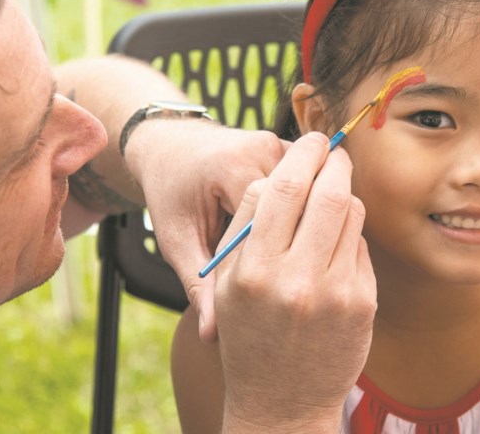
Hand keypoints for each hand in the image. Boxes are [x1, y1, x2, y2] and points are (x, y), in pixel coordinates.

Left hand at [125, 120, 287, 341]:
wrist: (170, 145)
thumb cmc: (171, 193)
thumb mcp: (178, 240)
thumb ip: (199, 283)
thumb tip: (211, 335)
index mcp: (231, 169)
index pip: (279, 216)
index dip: (282, 255)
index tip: (275, 288)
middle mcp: (261, 148)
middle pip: (303, 202)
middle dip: (299, 238)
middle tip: (290, 275)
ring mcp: (277, 143)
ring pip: (309, 190)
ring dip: (303, 222)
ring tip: (290, 253)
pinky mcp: (285, 146)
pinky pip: (306, 180)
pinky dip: (301, 206)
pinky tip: (291, 232)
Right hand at [214, 133, 376, 432]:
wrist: (281, 402)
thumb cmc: (247, 333)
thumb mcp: (225, 280)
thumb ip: (245, 223)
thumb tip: (279, 175)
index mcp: (254, 268)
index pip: (286, 186)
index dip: (303, 153)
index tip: (310, 140)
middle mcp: (296, 279)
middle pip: (328, 192)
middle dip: (334, 161)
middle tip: (333, 151)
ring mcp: (335, 293)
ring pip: (351, 214)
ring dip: (344, 193)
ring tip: (331, 195)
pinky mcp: (363, 304)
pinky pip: (361, 246)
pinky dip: (349, 234)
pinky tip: (334, 244)